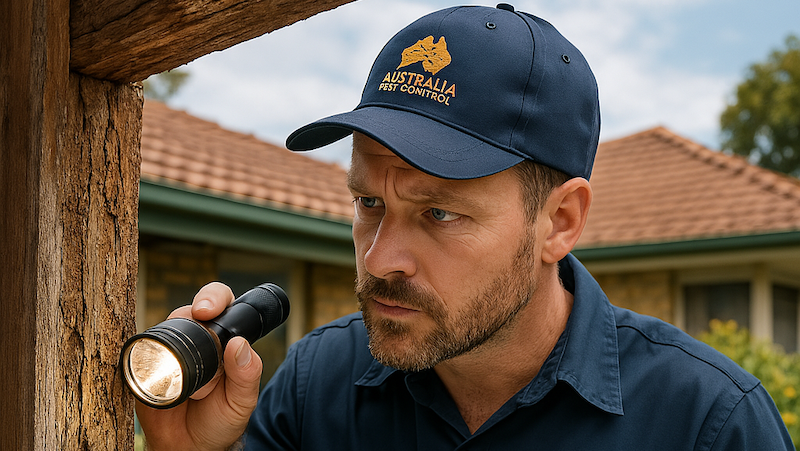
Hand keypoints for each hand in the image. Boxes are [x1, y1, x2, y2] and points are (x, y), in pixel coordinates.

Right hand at [135, 282, 262, 450]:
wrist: (188, 447)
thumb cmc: (220, 421)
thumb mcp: (241, 401)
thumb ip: (246, 375)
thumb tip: (239, 343)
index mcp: (224, 341)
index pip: (222, 306)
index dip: (214, 298)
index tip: (209, 310)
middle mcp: (197, 340)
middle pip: (190, 309)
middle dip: (192, 308)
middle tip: (198, 315)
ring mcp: (170, 351)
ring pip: (165, 327)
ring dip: (170, 338)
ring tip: (184, 372)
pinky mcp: (145, 366)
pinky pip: (139, 353)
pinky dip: (142, 355)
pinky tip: (154, 371)